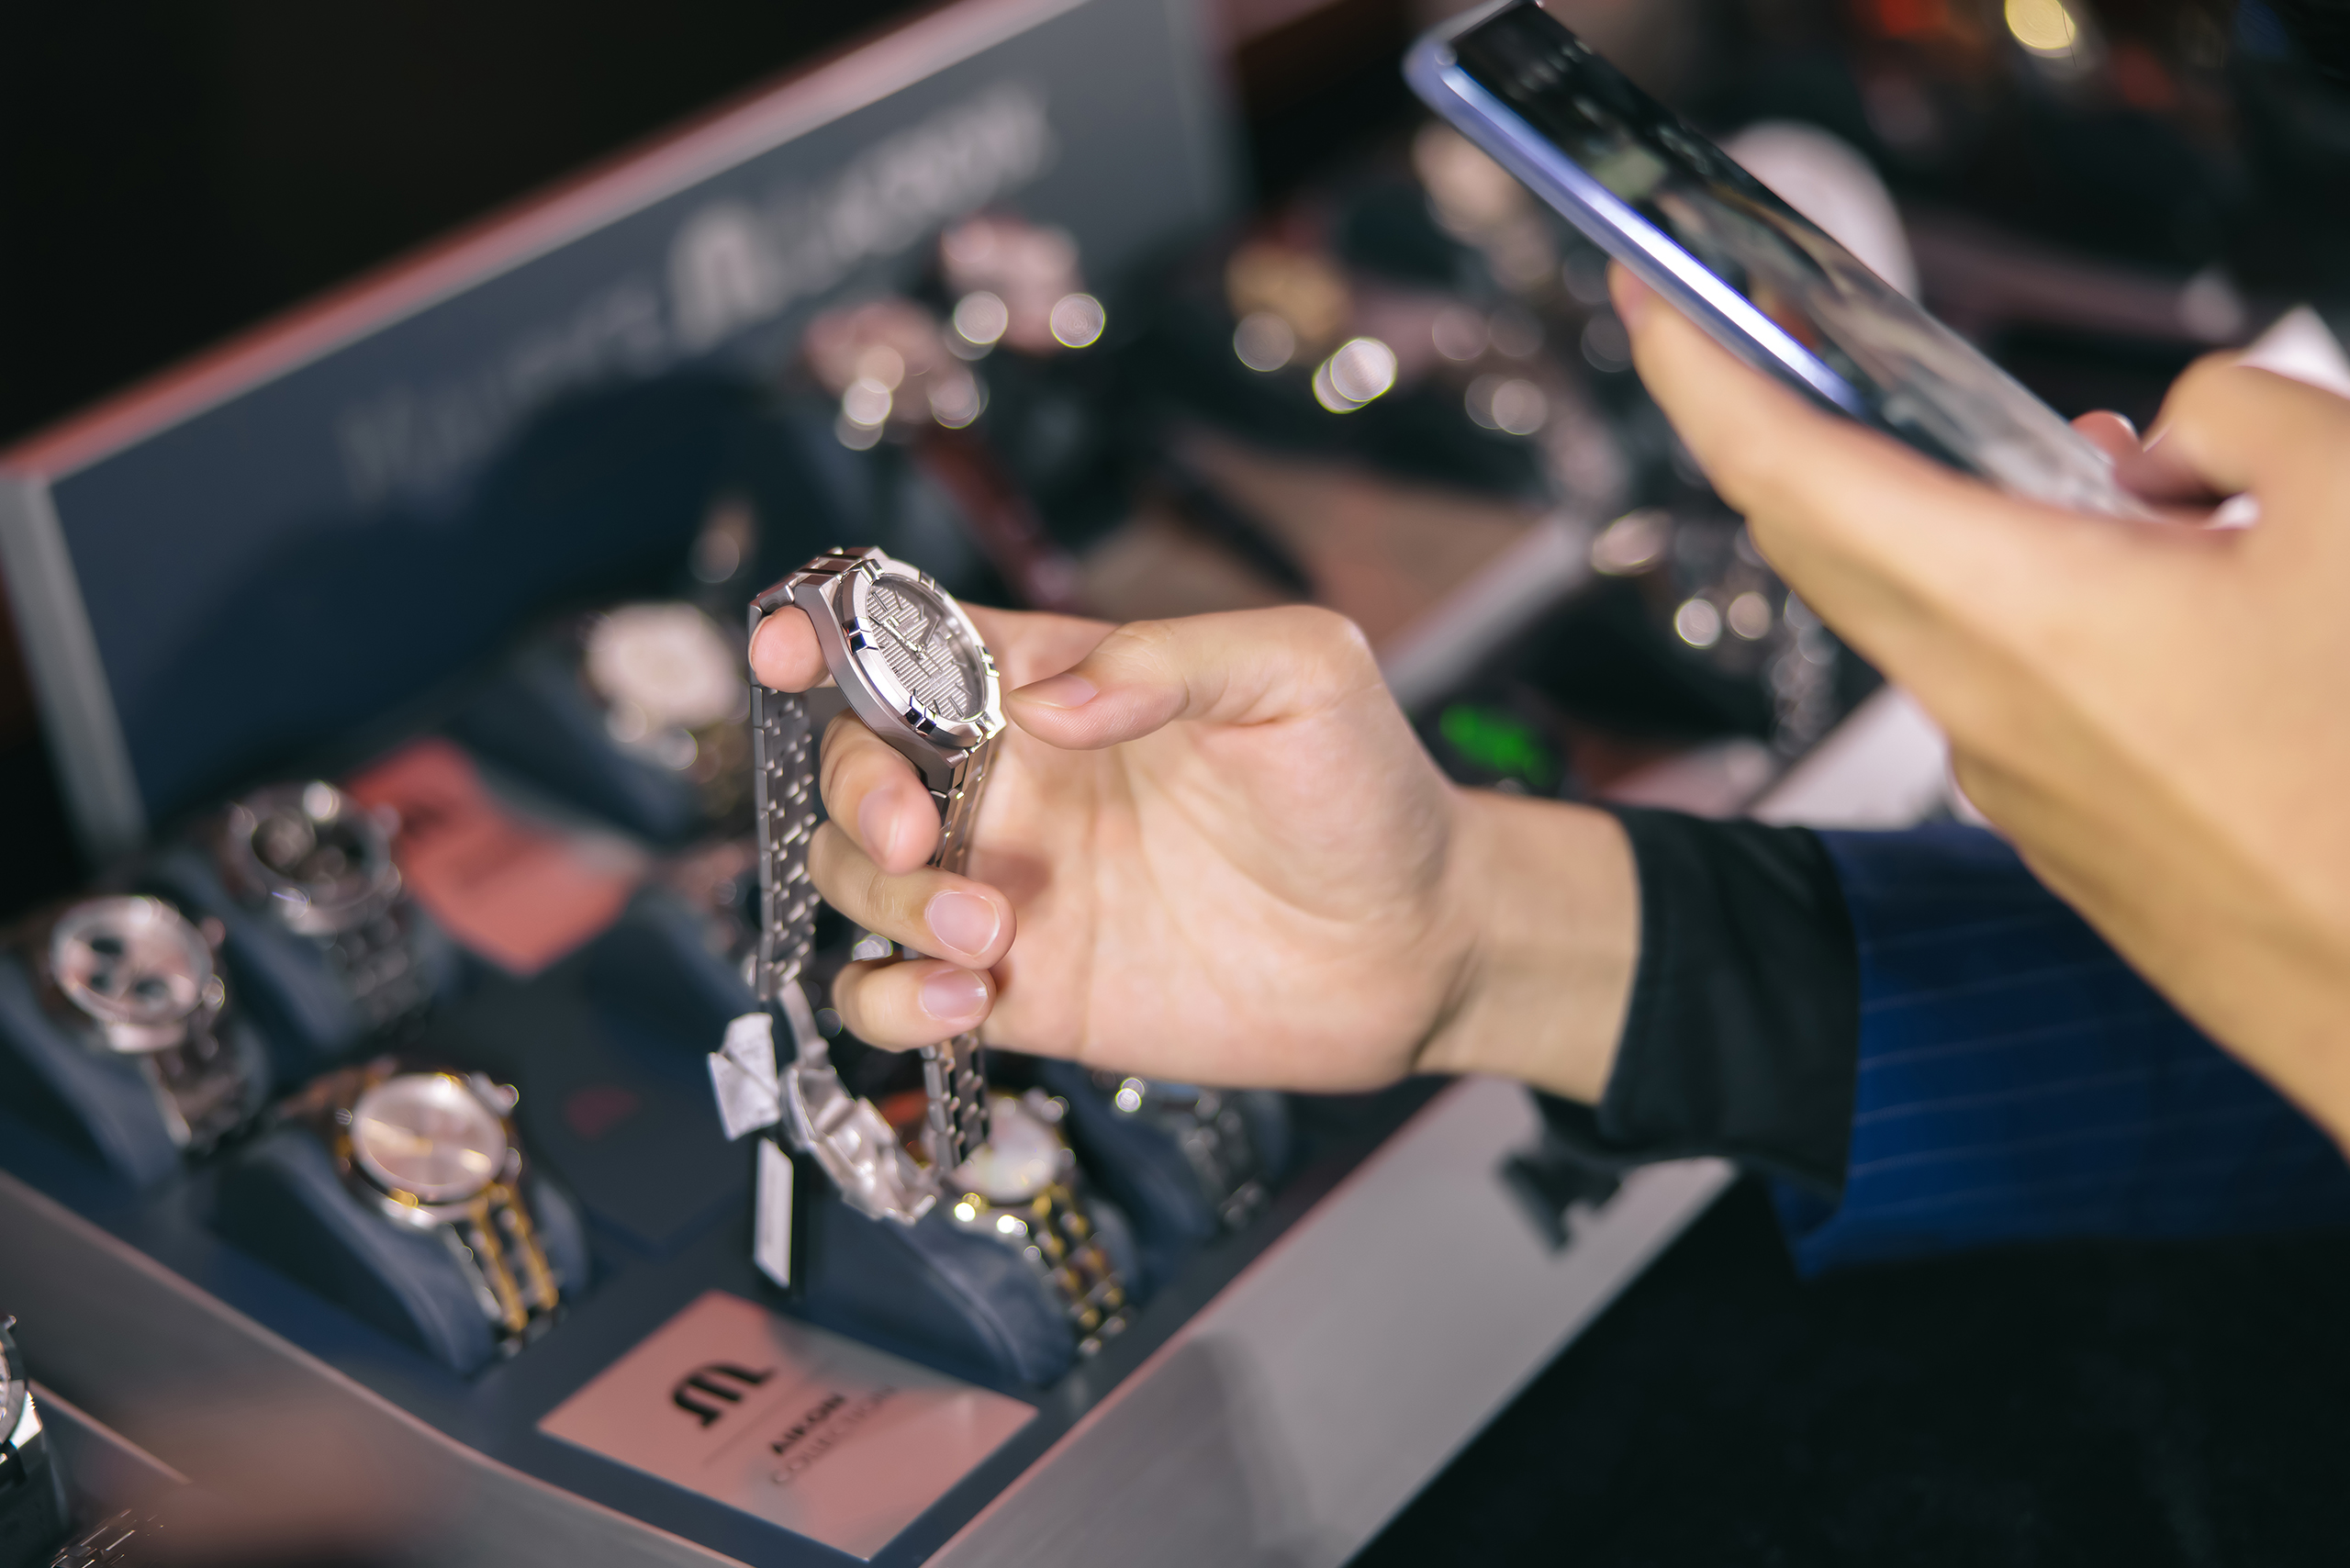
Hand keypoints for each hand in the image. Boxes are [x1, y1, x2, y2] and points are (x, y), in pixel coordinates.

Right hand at [749, 603, 1636, 1098]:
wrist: (1419, 945)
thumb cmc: (1367, 792)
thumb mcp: (1300, 675)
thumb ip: (1175, 658)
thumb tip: (1047, 701)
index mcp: (1059, 686)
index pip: (909, 642)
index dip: (829, 637)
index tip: (784, 651)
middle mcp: (1012, 782)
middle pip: (850, 763)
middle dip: (851, 792)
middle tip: (916, 836)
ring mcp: (1005, 887)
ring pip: (853, 881)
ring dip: (882, 904)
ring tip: (986, 933)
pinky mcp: (1020, 991)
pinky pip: (892, 996)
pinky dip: (891, 1002)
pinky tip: (968, 1000)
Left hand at [1614, 266, 2349, 1144]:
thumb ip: (2243, 418)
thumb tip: (2176, 438)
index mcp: (2014, 610)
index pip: (1785, 465)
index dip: (1698, 366)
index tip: (1644, 299)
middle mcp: (1980, 705)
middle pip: (1820, 535)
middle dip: (1783, 422)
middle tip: (1788, 336)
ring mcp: (2016, 786)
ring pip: (1922, 611)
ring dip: (1942, 514)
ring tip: (2084, 459)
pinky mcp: (2070, 838)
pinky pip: (2002, 688)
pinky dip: (2020, 606)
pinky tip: (2140, 588)